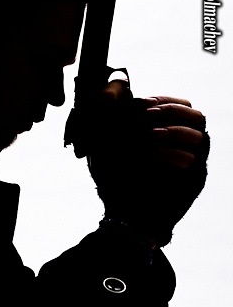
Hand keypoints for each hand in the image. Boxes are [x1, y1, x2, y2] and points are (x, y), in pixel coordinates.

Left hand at [87, 83, 209, 247]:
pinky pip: (195, 162)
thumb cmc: (114, 180)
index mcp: (169, 133)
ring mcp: (192, 164)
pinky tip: (154, 154)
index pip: (180, 105)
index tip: (141, 102)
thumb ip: (111, 118)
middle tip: (148, 115)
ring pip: (200, 136)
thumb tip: (113, 91)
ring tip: (149, 136)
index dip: (162, 100)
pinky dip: (173, 154)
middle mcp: (185, 146)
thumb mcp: (106, 145)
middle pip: (197, 116)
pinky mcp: (194, 183)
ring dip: (173, 131)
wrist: (121, 215)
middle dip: (171, 111)